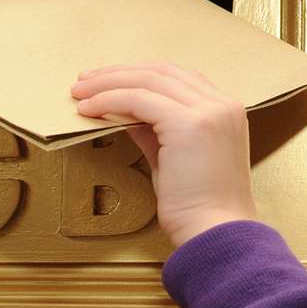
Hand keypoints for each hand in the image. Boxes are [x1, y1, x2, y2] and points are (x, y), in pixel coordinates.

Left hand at [69, 62, 254, 245]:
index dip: (139, 75)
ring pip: (148, 80)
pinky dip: (110, 100)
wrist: (217, 236)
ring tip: (80, 92)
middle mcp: (222, 105)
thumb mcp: (173, 160)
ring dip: (108, 83)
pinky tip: (90, 109)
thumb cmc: (198, 210)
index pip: (178, 78)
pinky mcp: (189, 124)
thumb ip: (154, 133)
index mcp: (226, 112)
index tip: (108, 82)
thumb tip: (126, 115)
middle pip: (162, 71)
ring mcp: (209, 112)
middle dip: (119, 73)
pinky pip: (138, 99)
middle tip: (85, 81)